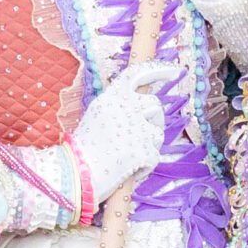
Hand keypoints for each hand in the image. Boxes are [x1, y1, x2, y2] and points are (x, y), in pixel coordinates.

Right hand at [71, 60, 169, 202]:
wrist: (73, 177)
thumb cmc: (81, 152)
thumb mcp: (96, 118)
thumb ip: (118, 108)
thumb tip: (142, 107)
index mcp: (111, 98)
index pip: (137, 74)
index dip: (158, 70)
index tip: (174, 71)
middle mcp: (126, 108)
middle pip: (155, 105)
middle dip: (153, 119)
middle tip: (141, 135)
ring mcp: (137, 129)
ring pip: (158, 132)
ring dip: (148, 145)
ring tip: (127, 156)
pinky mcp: (144, 151)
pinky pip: (154, 158)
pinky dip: (144, 167)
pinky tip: (127, 171)